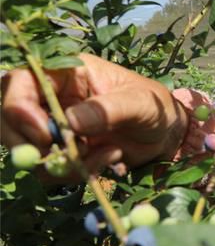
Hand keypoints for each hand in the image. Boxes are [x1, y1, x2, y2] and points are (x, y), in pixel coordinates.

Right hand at [1, 53, 188, 172]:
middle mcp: (53, 99)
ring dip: (64, 162)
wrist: (167, 133)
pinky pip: (53, 170)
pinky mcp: (64, 152)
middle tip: (60, 158)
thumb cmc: (155, 106)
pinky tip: (111, 159)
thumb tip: (69, 122)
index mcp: (66, 73)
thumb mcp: (140, 103)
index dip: (18, 108)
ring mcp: (55, 127)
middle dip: (25, 144)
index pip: (19, 82)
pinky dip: (79, 172)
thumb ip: (108, 109)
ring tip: (109, 154)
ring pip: (29, 151)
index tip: (43, 135)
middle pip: (8, 119)